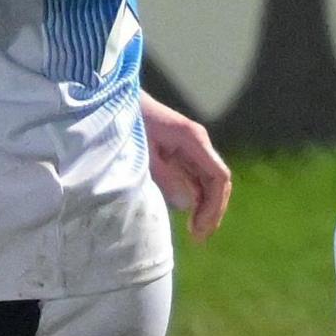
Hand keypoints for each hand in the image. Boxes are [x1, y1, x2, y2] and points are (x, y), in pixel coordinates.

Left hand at [140, 95, 231, 240]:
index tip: (201, 227)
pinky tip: (186, 215)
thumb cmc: (127, 121)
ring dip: (204, 207)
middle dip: (212, 211)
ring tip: (194, 232)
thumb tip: (186, 205)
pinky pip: (194, 179)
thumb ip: (164, 177)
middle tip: (198, 237)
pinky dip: (193, 198)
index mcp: (193, 140)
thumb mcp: (143, 151)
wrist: (116, 98)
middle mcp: (197, 144)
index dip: (215, 205)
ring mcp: (190, 148)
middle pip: (217, 183)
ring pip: (207, 183)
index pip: (219, 177)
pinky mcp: (179, 153)